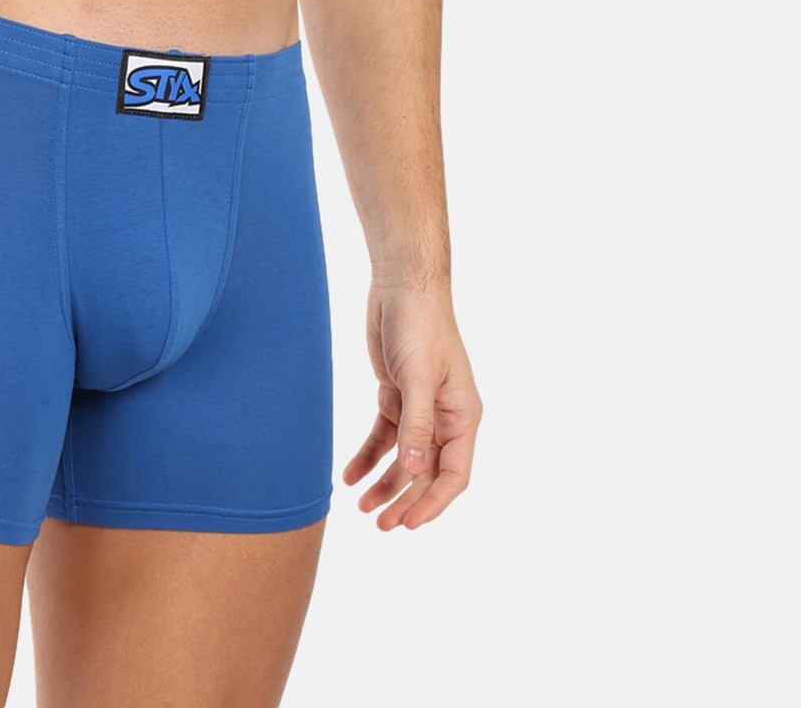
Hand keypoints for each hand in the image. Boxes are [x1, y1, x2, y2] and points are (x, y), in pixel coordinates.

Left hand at [343, 277, 480, 530]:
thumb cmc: (420, 326)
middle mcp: (445, 417)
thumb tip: (417, 472)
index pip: (454, 474)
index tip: (409, 524)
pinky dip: (368, 456)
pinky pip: (384, 436)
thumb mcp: (418, 378)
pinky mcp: (396, 395)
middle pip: (427, 472)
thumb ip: (417, 426)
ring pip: (404, 459)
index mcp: (463, 416)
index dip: (433, 503)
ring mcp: (420, 408)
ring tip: (362, 507)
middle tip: (380, 526)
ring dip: (385, 484)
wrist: (401, 286)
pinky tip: (349, 474)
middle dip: (405, 500)